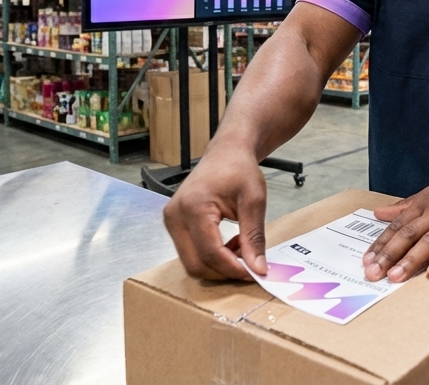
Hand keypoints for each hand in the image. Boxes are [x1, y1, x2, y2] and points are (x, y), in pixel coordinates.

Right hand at [163, 142, 267, 280]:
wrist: (226, 153)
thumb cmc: (239, 169)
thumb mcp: (254, 201)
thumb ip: (254, 237)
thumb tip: (257, 269)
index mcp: (194, 207)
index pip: (210, 253)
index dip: (233, 269)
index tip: (255, 274)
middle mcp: (175, 215)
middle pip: (195, 263)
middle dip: (223, 272)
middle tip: (249, 266)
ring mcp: (170, 220)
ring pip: (191, 262)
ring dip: (218, 265)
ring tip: (240, 248)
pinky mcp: (173, 224)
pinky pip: (189, 252)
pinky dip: (211, 257)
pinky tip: (229, 244)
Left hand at [363, 160, 428, 282]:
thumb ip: (404, 206)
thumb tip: (379, 213)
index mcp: (423, 204)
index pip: (397, 226)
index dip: (381, 244)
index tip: (366, 261)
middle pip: (408, 235)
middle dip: (389, 255)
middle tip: (373, 273)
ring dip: (411, 260)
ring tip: (396, 277)